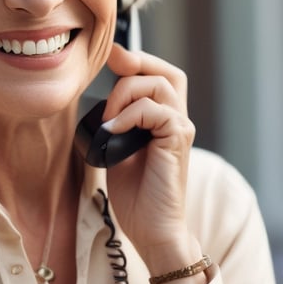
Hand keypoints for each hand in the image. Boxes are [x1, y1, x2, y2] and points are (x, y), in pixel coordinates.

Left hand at [103, 44, 198, 266]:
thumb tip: (102, 98)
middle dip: (138, 61)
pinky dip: (130, 115)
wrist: (151, 229)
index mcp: (163, 120)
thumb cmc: (135, 195)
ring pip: (159, 85)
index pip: (159, 76)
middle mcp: (177, 120)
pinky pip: (157, 110)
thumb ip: (115, 121)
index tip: (110, 54)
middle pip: (167, 72)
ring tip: (108, 119)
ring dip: (126, 94)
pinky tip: (113, 132)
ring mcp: (180, 129)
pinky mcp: (178, 140)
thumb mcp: (117, 148)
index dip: (137, 60)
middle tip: (112, 62)